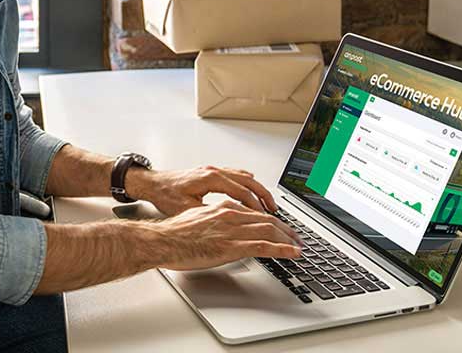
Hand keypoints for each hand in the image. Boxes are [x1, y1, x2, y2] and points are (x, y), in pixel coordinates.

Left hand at [127, 164, 278, 215]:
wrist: (151, 183)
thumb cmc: (165, 195)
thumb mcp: (188, 210)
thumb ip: (210, 215)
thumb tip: (227, 226)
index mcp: (211, 179)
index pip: (243, 192)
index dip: (257, 207)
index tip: (268, 219)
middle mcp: (214, 171)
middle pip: (249, 182)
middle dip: (265, 197)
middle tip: (277, 212)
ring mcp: (213, 170)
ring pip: (244, 178)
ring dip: (258, 191)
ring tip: (269, 205)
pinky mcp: (210, 174)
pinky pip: (235, 176)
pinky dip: (247, 185)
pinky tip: (252, 192)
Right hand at [156, 199, 301, 270]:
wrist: (163, 240)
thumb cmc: (174, 233)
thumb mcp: (196, 220)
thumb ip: (213, 222)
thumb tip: (221, 230)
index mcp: (222, 208)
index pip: (254, 212)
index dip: (271, 219)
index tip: (279, 226)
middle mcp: (230, 214)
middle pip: (267, 219)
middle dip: (285, 228)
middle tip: (297, 236)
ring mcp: (232, 230)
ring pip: (269, 230)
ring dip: (288, 238)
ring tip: (298, 246)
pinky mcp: (232, 246)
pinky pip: (265, 246)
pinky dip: (283, 249)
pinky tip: (292, 253)